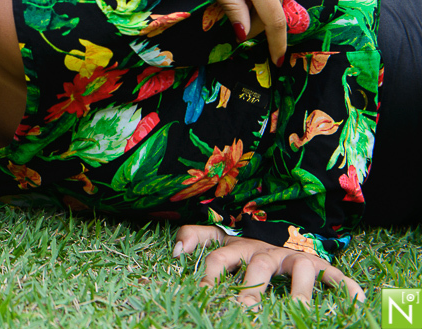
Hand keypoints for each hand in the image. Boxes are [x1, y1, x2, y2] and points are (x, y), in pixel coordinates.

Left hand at [173, 225, 364, 306]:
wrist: (284, 221)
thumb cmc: (246, 238)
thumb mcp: (219, 234)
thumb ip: (194, 236)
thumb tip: (175, 251)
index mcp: (238, 245)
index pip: (219, 256)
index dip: (210, 273)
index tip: (204, 293)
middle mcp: (266, 250)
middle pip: (259, 267)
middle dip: (252, 290)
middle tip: (246, 312)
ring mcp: (294, 255)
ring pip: (300, 269)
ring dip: (300, 291)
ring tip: (299, 311)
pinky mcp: (319, 262)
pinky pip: (335, 273)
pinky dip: (346, 286)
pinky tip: (357, 300)